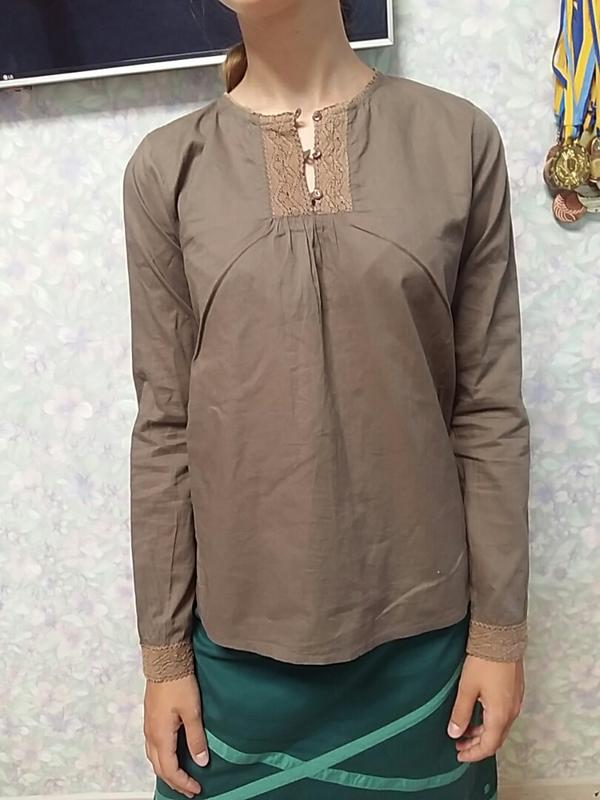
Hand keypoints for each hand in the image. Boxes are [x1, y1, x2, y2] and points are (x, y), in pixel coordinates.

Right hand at [143, 674, 209, 797]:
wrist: (164, 660)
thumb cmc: (178, 683)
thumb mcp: (192, 711)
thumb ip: (196, 738)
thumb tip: (201, 761)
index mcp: (160, 736)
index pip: (170, 770)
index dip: (183, 783)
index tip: (197, 789)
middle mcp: (151, 734)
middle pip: (159, 768)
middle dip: (174, 782)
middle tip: (189, 790)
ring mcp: (149, 725)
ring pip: (153, 757)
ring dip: (166, 771)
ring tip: (180, 776)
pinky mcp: (150, 717)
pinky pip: (152, 746)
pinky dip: (162, 757)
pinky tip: (171, 754)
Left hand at [447, 654, 524, 761]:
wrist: (501, 638)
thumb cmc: (484, 662)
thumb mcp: (467, 688)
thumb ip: (461, 713)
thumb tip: (454, 733)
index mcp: (500, 715)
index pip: (488, 746)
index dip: (473, 754)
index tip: (459, 755)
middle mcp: (511, 712)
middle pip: (496, 738)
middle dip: (477, 745)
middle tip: (459, 744)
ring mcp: (515, 702)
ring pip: (500, 727)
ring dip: (483, 732)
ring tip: (464, 730)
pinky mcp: (515, 692)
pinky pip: (504, 715)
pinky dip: (490, 721)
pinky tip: (477, 714)